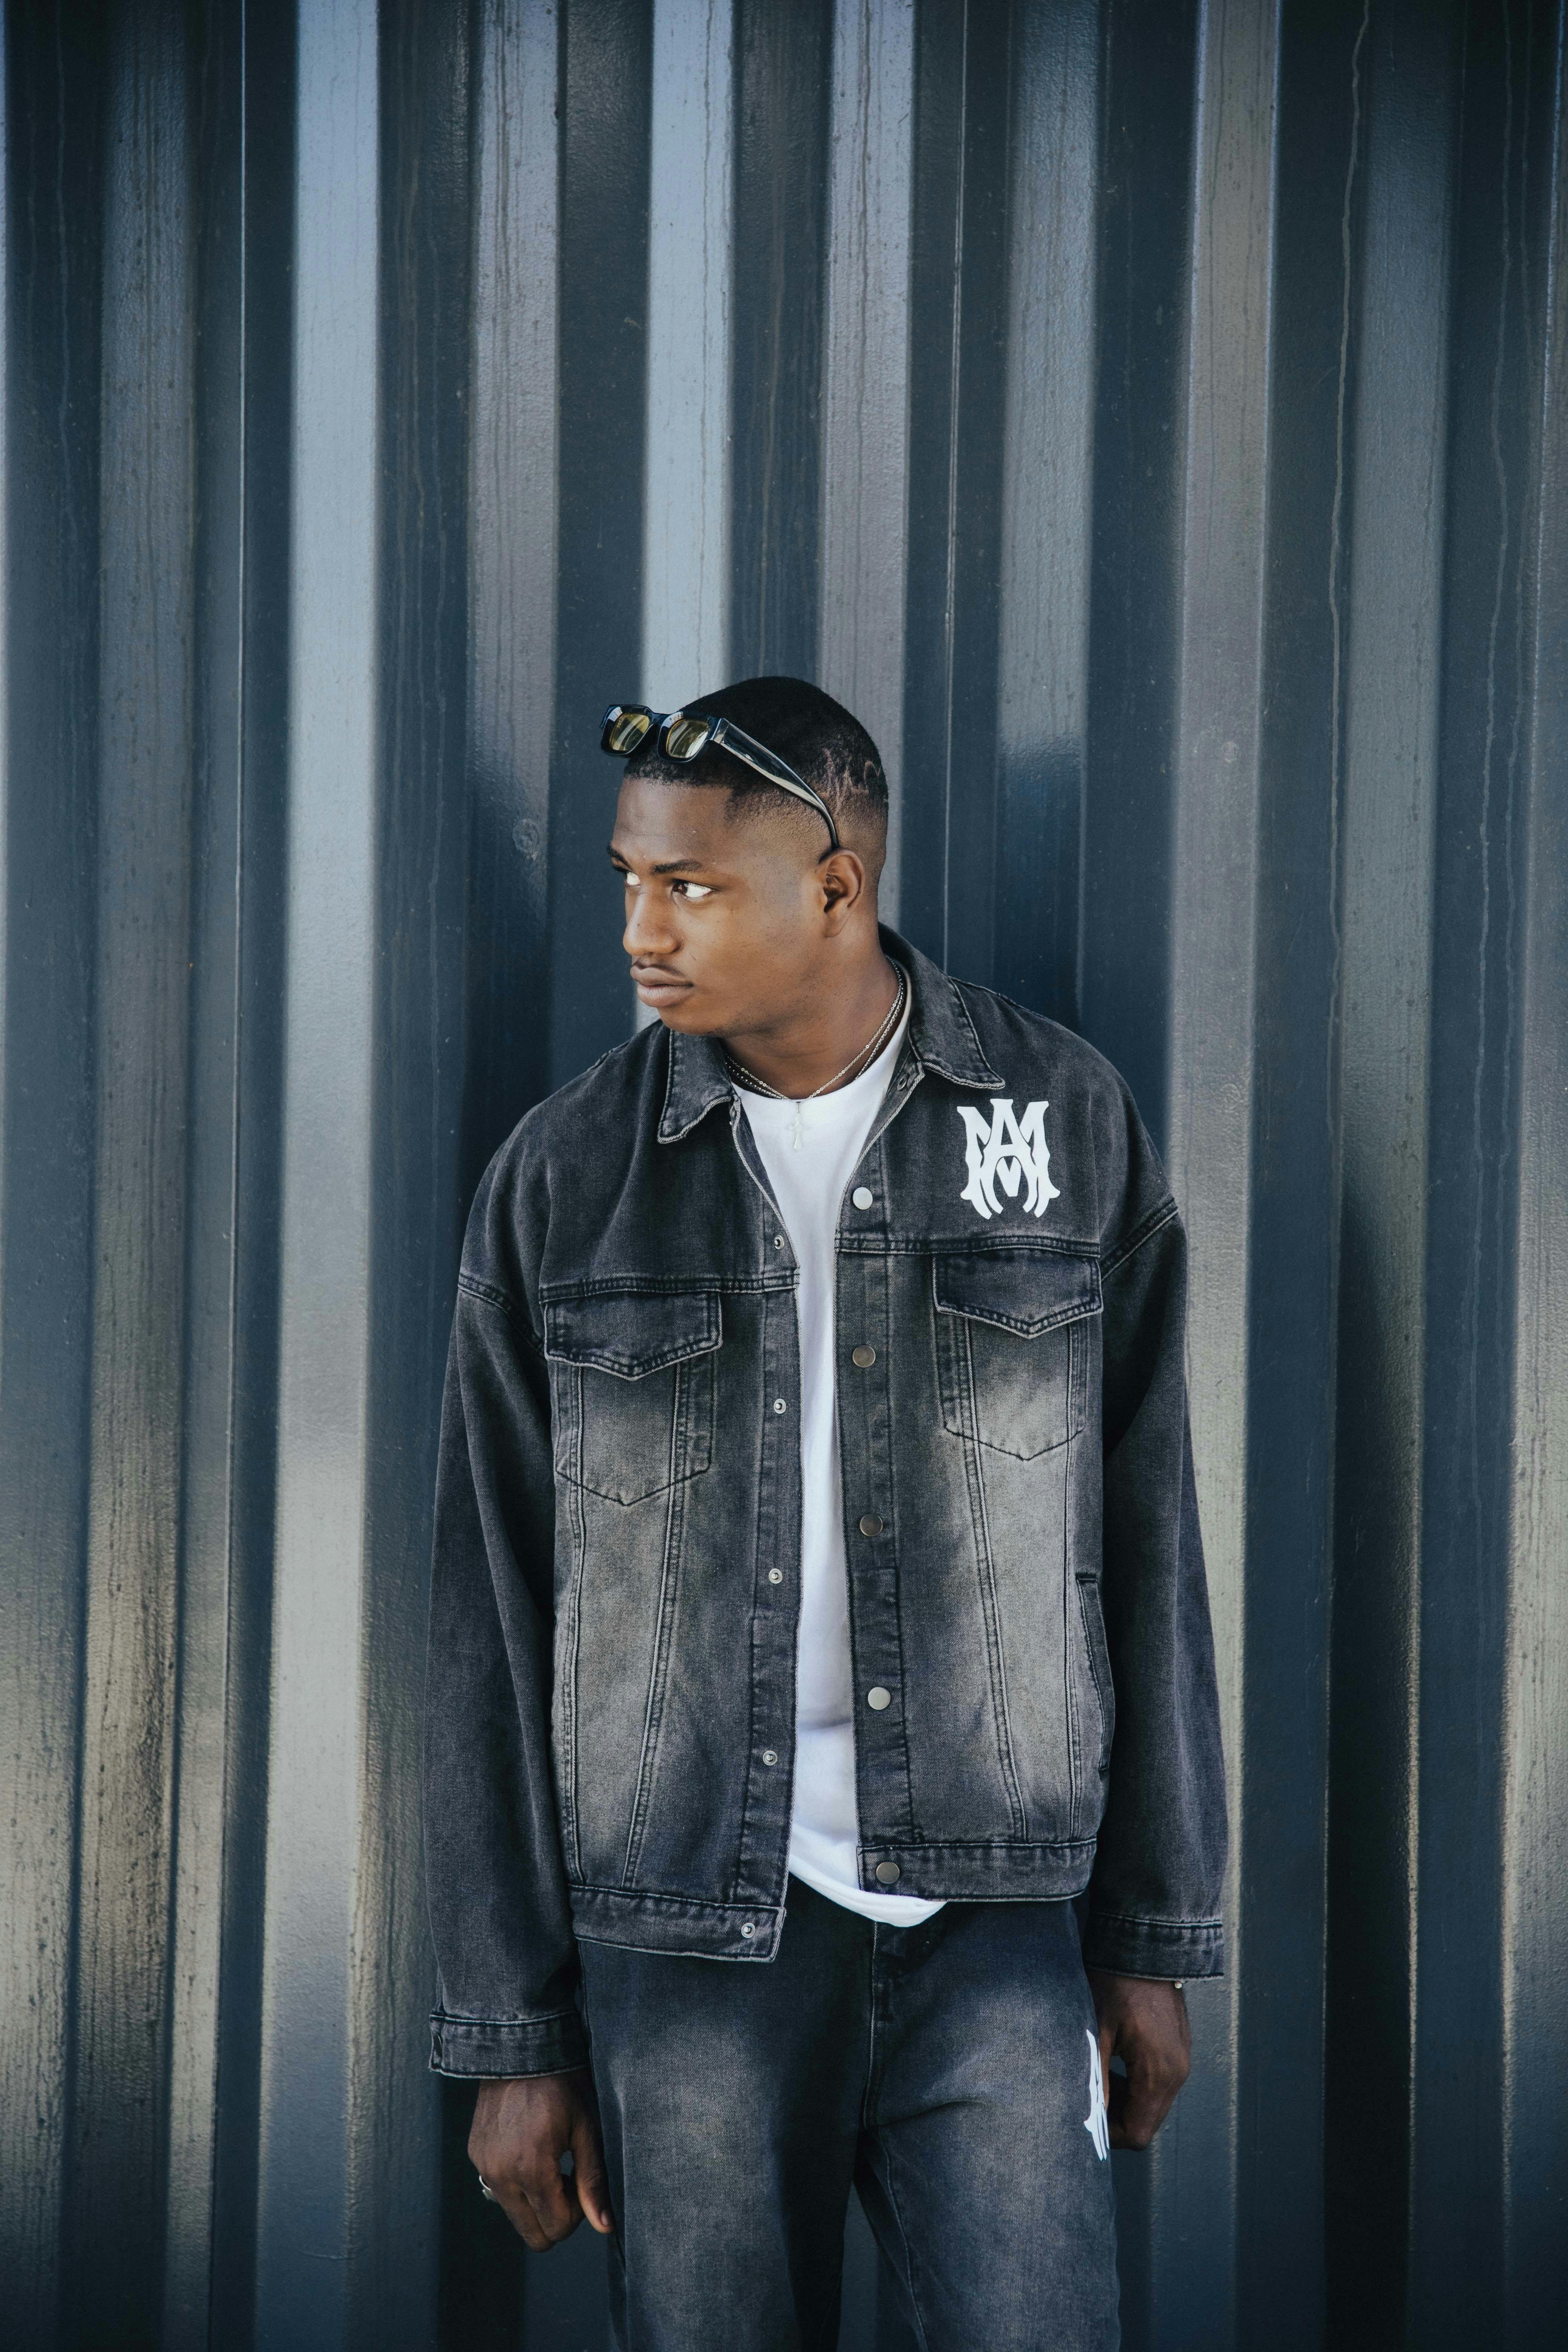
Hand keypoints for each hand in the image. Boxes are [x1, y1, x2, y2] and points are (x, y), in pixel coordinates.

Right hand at [468, 2068, 614, 2249]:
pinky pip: (498, 2189)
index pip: (556, 2229)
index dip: (577, 2213)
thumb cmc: (562, 2082)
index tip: (581, 2180)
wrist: (521, 2045)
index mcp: (531, 2169)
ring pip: (515, 2214)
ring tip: (551, 2161)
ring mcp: (484, 2166)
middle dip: (556, 2215)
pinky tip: (530, 2149)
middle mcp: (500, 2175)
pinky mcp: (475, 2155)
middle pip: (532, 2234)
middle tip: (567, 2177)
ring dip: (536, 2201)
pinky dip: (517, 2182)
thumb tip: (605, 2225)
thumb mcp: (586, 2128)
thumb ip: (594, 2181)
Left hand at [1086, 1971, 1190, 2150]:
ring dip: (1128, 2101)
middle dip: (1117, 2117)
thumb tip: (1088, 2116)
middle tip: (1092, 2093)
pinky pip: (1161, 2084)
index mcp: (1159, 2073)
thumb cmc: (1116, 1983)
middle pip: (1148, 2123)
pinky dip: (1139, 2084)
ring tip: (1103, 2075)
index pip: (1138, 2133)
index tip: (1087, 2116)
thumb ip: (1095, 2079)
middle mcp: (1178, 2073)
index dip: (1109, 2134)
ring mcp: (1182, 2060)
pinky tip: (1119, 2061)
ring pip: (1154, 2105)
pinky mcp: (1179, 2048)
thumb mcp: (1097, 2031)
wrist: (1145, 1944)